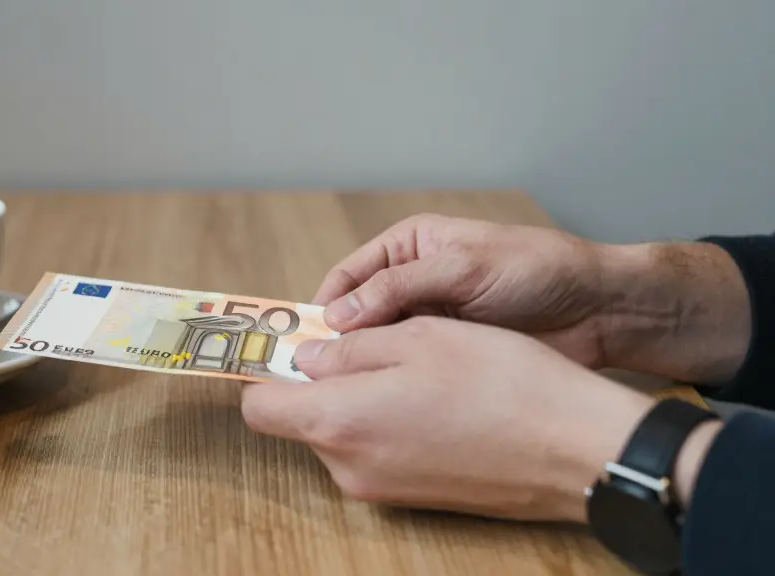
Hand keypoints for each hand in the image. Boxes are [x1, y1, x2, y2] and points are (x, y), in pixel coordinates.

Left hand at [242, 317, 658, 521]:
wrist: (578, 450)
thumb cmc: (502, 382)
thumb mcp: (419, 338)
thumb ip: (350, 349)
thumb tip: (307, 357)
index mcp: (339, 422)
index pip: (260, 408)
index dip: (265, 373)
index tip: (283, 346)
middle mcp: (350, 467)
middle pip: (303, 420)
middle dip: (322, 382)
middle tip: (368, 343)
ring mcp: (383, 489)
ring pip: (343, 434)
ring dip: (361, 401)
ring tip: (417, 367)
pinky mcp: (415, 498)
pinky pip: (379, 453)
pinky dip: (389, 424)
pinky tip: (437, 398)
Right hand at [312, 214, 750, 384]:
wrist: (600, 309)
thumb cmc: (536, 270)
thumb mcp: (464, 269)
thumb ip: (400, 287)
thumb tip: (338, 316)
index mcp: (411, 246)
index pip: (350, 274)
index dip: (326, 305)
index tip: (305, 340)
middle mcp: (413, 281)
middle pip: (358, 311)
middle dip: (339, 339)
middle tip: (318, 374)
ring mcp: (432, 319)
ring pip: (382, 342)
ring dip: (366, 362)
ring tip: (345, 390)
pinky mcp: (451, 352)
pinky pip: (411, 365)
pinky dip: (394, 379)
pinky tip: (383, 399)